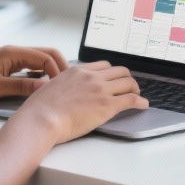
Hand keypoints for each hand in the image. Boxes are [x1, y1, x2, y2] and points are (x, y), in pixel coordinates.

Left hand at [0, 45, 66, 100]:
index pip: (45, 57)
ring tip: (60, 90)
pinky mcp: (9, 66)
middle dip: (60, 68)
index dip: (58, 71)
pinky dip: (41, 76)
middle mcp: (15, 52)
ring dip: (51, 72)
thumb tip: (45, 88)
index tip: (63, 88)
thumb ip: (20, 88)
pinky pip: (31, 68)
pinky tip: (43, 89)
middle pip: (47, 54)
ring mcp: (12, 59)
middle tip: (68, 88)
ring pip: (40, 61)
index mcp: (13, 53)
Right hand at [12, 61, 147, 143]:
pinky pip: (131, 99)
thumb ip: (62, 85)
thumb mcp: (51, 86)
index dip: (112, 73)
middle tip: (129, 88)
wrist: (42, 118)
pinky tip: (143, 105)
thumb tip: (61, 90)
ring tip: (137, 96)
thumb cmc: (41, 108)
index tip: (114, 79)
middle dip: (126, 79)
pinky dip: (140, 101)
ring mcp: (101, 90)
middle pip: (119, 71)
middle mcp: (91, 76)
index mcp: (78, 70)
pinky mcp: (107, 106)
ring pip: (128, 83)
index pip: (103, 65)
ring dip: (135, 89)